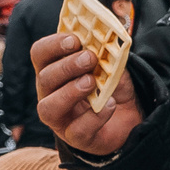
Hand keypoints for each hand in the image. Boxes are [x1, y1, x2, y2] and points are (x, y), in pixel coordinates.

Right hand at [31, 31, 140, 154]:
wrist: (130, 119)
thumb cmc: (113, 87)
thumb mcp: (114, 64)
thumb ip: (110, 50)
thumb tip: (115, 31)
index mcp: (54, 70)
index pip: (40, 54)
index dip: (52, 45)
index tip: (74, 39)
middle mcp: (50, 94)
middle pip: (44, 79)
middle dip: (66, 66)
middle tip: (89, 58)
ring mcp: (60, 118)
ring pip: (48, 107)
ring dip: (69, 92)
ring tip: (91, 82)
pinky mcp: (75, 138)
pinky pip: (77, 130)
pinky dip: (94, 117)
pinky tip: (109, 104)